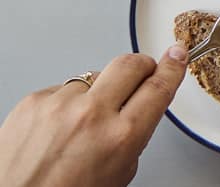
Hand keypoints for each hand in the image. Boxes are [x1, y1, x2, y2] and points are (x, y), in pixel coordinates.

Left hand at [0, 46, 187, 186]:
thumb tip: (140, 106)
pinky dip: (66, 103)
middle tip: (140, 77)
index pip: (159, 86)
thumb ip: (134, 136)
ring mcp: (60, 104)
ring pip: (94, 76)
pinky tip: (58, 127)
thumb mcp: (119, 173)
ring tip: (82, 123)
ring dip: (97, 92)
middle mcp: (92, 114)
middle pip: (131, 64)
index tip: (177, 55)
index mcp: (122, 136)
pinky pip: (62, 89)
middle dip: (141, 68)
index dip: (173, 66)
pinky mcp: (33, 101)